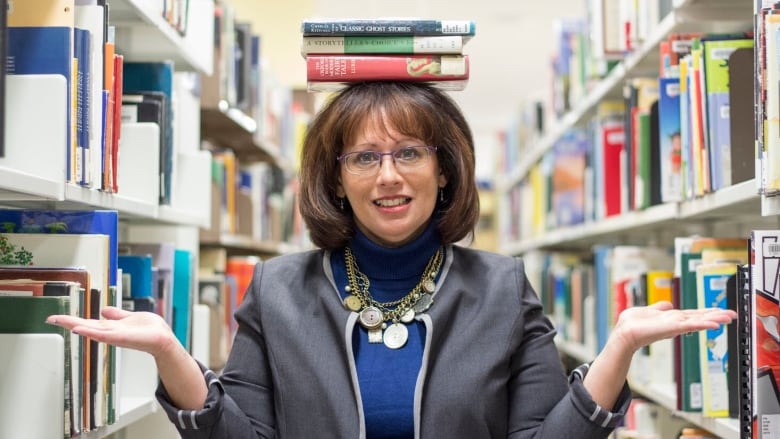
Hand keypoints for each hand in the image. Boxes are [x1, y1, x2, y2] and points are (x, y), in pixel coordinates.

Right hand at [46, 306, 177, 358]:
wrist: (162, 338)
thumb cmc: (149, 329)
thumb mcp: (129, 317)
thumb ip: (117, 315)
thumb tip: (104, 310)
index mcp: (111, 327)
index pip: (88, 322)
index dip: (73, 319)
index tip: (57, 317)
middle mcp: (110, 332)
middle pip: (87, 326)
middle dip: (69, 322)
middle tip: (52, 319)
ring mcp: (116, 336)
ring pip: (94, 330)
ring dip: (79, 326)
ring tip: (64, 323)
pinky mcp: (123, 338)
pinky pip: (106, 335)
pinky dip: (94, 333)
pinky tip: (83, 330)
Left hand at [610, 301, 737, 353]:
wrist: (625, 332)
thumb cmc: (634, 324)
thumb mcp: (650, 311)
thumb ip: (659, 308)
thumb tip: (667, 304)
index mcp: (673, 318)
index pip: (694, 314)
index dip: (708, 312)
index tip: (722, 311)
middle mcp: (676, 322)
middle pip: (700, 317)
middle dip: (717, 316)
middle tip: (733, 315)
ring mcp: (675, 325)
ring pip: (699, 321)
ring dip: (714, 319)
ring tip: (728, 318)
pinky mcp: (672, 328)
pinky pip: (690, 325)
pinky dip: (702, 324)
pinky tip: (714, 324)